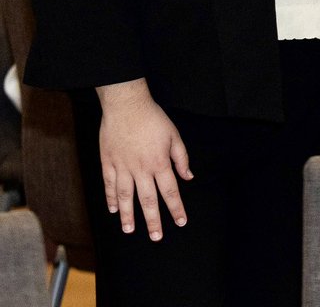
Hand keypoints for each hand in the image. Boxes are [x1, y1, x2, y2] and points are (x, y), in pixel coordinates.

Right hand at [96, 79, 192, 239]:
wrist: (127, 105)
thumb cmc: (153, 118)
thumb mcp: (174, 135)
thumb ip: (181, 158)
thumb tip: (189, 176)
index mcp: (159, 163)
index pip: (170, 191)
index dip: (176, 208)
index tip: (181, 222)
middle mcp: (141, 169)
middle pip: (148, 200)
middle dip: (153, 220)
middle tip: (156, 238)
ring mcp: (123, 167)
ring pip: (126, 197)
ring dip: (128, 215)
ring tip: (129, 231)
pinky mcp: (108, 162)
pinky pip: (109, 185)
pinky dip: (111, 199)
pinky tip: (113, 210)